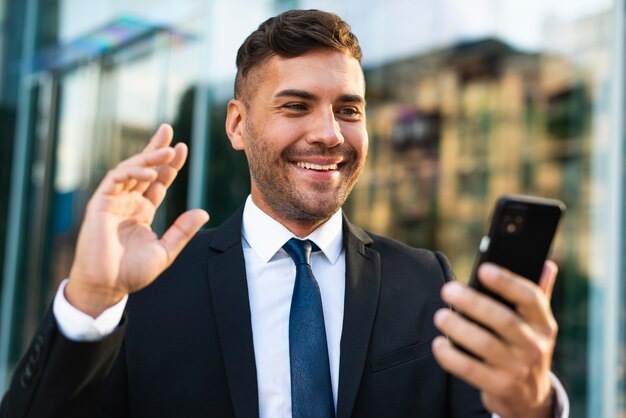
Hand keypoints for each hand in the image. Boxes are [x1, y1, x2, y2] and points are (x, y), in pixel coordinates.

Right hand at [65, 124, 208, 317]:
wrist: (107, 286)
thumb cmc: (132, 273)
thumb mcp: (165, 251)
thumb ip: (182, 231)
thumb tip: (204, 212)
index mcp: (142, 211)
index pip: (158, 182)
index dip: (170, 166)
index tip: (183, 149)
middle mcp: (128, 202)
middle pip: (144, 168)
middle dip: (156, 148)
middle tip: (169, 129)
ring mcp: (113, 201)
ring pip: (130, 170)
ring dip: (147, 157)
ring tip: (167, 150)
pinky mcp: (100, 204)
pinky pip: (116, 180)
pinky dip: (132, 172)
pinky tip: (149, 171)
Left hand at [432, 261, 558, 417]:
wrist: (529, 398)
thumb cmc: (524, 348)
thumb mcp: (536, 324)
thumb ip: (539, 293)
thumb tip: (547, 262)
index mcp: (543, 323)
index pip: (531, 298)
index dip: (507, 282)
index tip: (483, 269)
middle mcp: (534, 345)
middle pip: (503, 320)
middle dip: (473, 303)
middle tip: (447, 290)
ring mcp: (518, 368)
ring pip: (485, 344)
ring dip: (458, 328)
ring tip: (440, 316)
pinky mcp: (500, 386)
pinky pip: (470, 370)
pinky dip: (451, 356)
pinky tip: (439, 344)